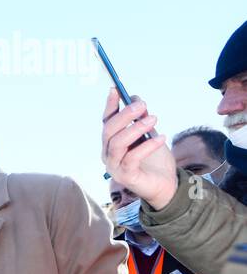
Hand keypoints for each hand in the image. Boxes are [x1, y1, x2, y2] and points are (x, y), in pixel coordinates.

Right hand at [102, 89, 177, 210]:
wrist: (166, 185)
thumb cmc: (155, 160)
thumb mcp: (149, 135)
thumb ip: (142, 120)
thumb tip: (137, 100)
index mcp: (111, 142)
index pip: (106, 121)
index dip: (110, 105)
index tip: (115, 89)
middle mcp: (108, 153)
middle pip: (109, 131)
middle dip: (125, 115)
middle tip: (142, 104)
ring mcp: (114, 166)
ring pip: (118, 143)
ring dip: (135, 128)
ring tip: (154, 118)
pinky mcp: (125, 176)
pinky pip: (132, 158)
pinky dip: (147, 146)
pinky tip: (161, 137)